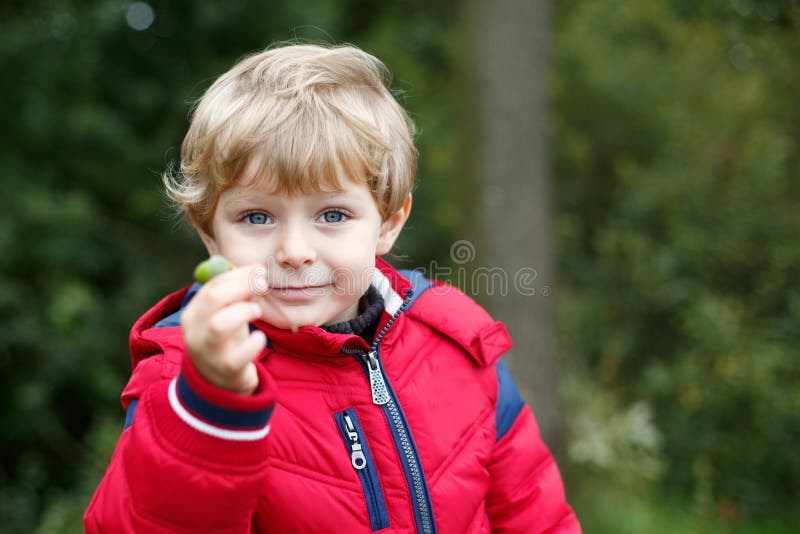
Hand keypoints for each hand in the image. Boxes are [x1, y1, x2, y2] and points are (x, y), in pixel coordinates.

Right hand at [181, 265, 266, 394]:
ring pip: (220, 324)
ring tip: (257, 311)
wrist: (219, 383)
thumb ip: (235, 295)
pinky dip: (254, 342)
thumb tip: (256, 273)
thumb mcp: (225, 315)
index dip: (238, 275)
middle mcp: (195, 331)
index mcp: (193, 314)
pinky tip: (259, 338)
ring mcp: (209, 352)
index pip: (211, 286)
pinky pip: (240, 354)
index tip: (258, 271)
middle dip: (242, 286)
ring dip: (244, 311)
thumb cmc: (226, 340)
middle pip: (214, 299)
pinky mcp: (226, 370)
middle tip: (263, 284)